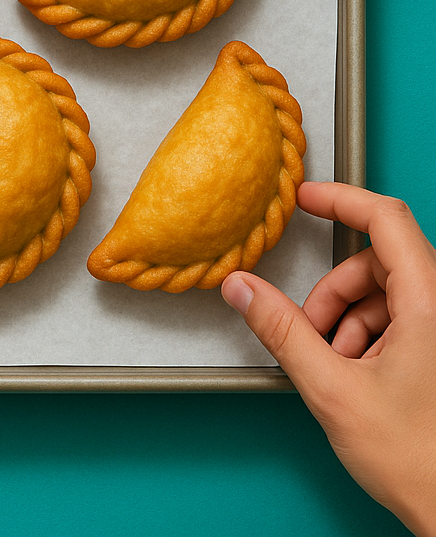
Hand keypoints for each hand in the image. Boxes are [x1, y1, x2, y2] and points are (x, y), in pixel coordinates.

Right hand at [221, 182, 435, 535]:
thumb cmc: (423, 462)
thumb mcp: (333, 389)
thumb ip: (282, 330)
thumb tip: (243, 289)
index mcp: (430, 305)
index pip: (385, 219)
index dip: (340, 199)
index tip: (306, 198)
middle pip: (377, 263)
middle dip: (334, 291)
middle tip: (311, 330)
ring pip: (386, 293)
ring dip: (348, 320)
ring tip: (337, 366)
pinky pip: (401, 320)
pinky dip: (368, 337)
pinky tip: (358, 375)